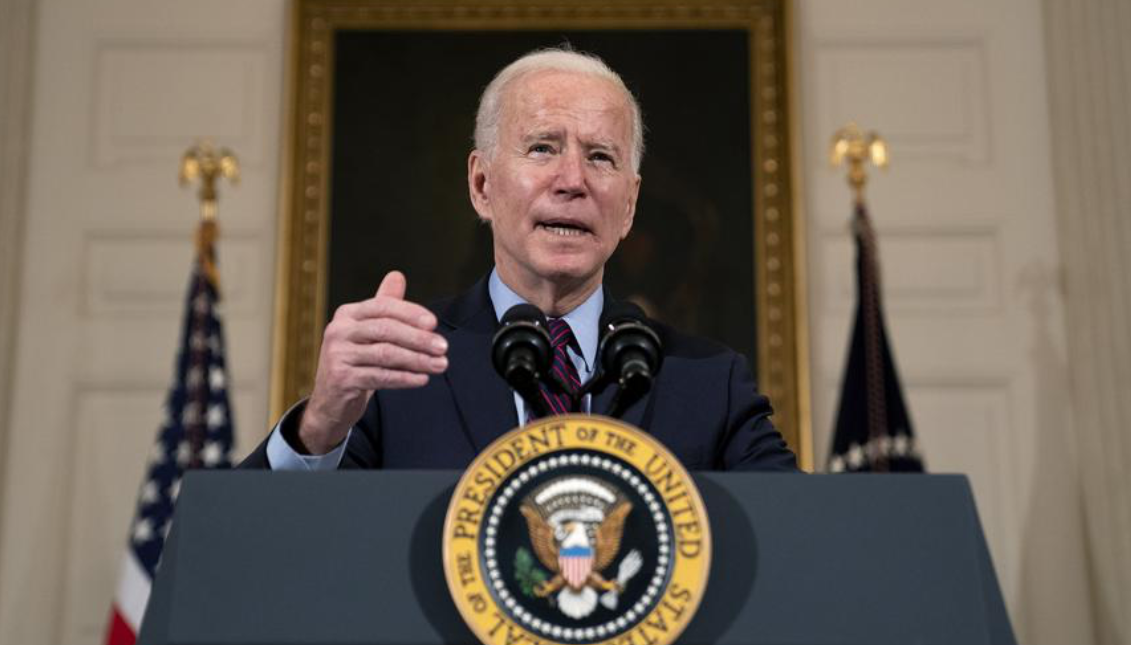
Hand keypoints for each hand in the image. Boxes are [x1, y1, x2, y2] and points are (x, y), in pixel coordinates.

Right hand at [298, 271, 448, 453]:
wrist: (330, 399)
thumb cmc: (355, 360)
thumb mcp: (367, 330)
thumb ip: (384, 305)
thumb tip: (397, 275)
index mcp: (347, 314)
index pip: (383, 306)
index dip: (410, 313)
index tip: (434, 323)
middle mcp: (338, 331)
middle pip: (386, 329)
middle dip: (419, 338)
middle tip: (443, 347)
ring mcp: (337, 355)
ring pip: (386, 354)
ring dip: (418, 360)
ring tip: (440, 365)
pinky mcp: (341, 379)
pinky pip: (380, 377)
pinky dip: (405, 378)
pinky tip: (422, 379)